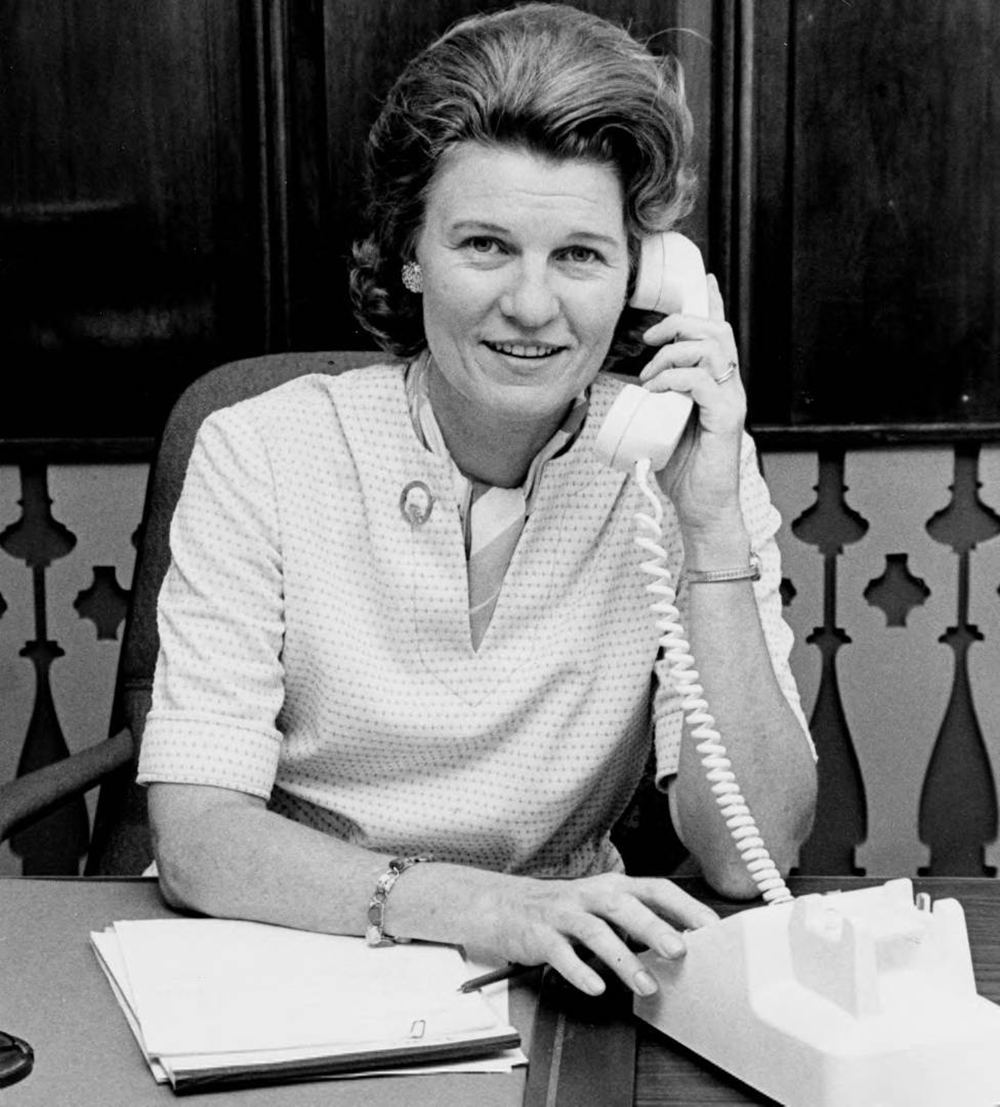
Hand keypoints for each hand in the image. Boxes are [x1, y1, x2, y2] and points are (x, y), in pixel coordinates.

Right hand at [474, 871, 717, 996]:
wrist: (506, 907)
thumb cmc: (566, 910)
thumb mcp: (604, 906)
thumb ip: (639, 920)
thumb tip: (686, 943)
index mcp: (612, 886)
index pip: (654, 889)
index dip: (683, 906)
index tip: (711, 928)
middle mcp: (590, 895)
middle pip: (624, 906)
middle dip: (653, 928)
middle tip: (679, 952)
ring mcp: (563, 914)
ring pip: (595, 932)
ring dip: (623, 959)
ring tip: (645, 985)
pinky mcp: (540, 936)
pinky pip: (560, 954)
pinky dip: (579, 971)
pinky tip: (595, 987)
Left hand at [635, 275, 746, 541]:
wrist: (701, 508)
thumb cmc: (684, 469)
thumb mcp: (663, 424)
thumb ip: (657, 401)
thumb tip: (632, 385)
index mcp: (716, 383)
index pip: (719, 334)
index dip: (712, 303)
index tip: (703, 280)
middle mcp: (729, 386)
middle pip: (716, 331)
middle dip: (680, 324)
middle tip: (649, 341)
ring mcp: (731, 401)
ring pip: (712, 349)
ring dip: (673, 354)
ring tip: (650, 377)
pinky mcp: (727, 419)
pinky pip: (703, 382)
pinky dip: (675, 380)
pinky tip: (657, 392)